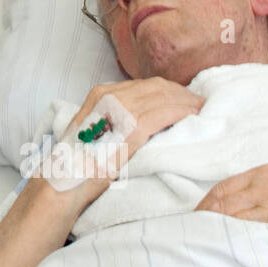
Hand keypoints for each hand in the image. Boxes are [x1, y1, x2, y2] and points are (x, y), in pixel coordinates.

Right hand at [69, 77, 204, 175]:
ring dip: (187, 103)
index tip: (185, 100)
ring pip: (164, 97)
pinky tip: (194, 118)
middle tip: (199, 105)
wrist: (65, 181)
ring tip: (202, 111)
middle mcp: (110, 95)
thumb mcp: (94, 130)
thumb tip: (145, 118)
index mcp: (101, 93)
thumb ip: (115, 118)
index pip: (145, 85)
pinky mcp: (131, 127)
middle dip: (182, 94)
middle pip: (157, 87)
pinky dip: (182, 113)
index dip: (170, 91)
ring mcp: (120, 109)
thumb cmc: (78, 163)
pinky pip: (165, 114)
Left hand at [196, 164, 267, 249]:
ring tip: (207, 240)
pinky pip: (252, 231)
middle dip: (205, 217)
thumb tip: (239, 200)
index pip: (223, 188)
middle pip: (223, 204)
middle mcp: (264, 186)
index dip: (206, 202)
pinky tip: (229, 244)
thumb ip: (263, 185)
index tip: (196, 213)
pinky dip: (237, 237)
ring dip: (217, 229)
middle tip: (194, 230)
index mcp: (264, 172)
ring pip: (234, 219)